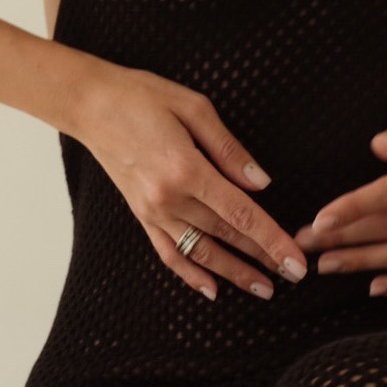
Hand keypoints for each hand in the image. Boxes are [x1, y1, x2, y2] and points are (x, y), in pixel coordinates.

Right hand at [77, 63, 307, 301]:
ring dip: (234, 273)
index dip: (272, 240)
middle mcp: (169, 198)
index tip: (296, 260)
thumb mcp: (194, 107)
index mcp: (187, 169)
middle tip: (295, 276)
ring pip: (200, 252)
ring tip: (264, 289)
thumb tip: (260, 182)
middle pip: (226, 235)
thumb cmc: (142, 97)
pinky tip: (212, 290)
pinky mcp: (141, 215)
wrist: (91, 105)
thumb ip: (229, 148)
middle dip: (263, 258)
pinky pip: (168, 253)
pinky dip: (190, 274)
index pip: (241, 214)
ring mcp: (152, 211)